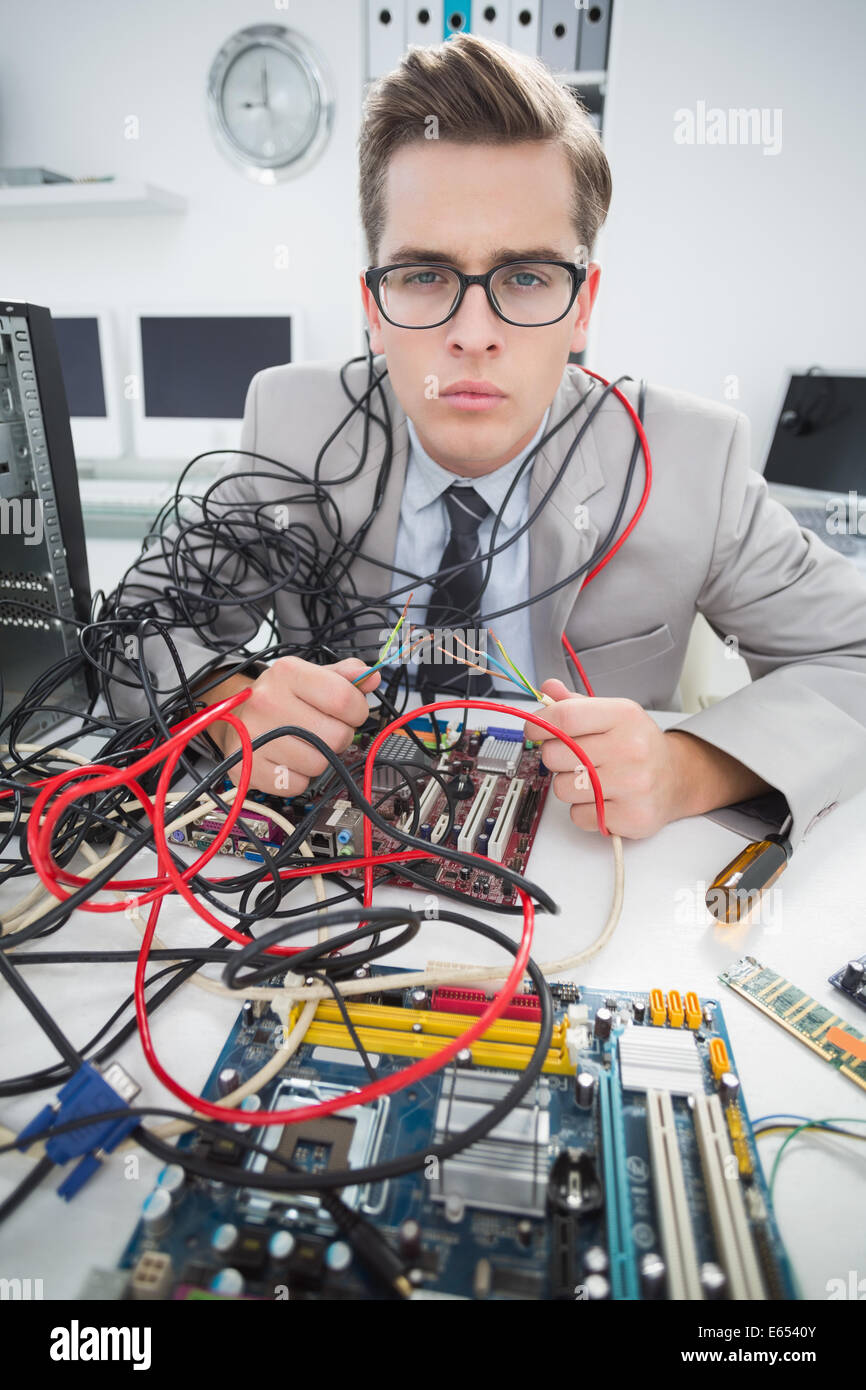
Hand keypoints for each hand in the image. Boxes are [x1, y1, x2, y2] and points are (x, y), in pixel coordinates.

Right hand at [208, 656, 380, 796]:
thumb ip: (345, 676)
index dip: (358, 710)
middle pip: (337, 736)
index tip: (350, 712)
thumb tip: (372, 679)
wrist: (235, 717)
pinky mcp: (247, 767)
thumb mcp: (311, 676)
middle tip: (324, 729)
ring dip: (319, 758)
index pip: (345, 699)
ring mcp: (255, 736)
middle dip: (340, 736)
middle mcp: (267, 701)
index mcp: (287, 673)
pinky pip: (297, 784)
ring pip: (320, 764)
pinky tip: (287, 759)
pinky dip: (298, 777)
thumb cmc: (280, 697)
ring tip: (303, 743)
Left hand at [524, 678, 770, 837]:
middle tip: (574, 758)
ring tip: (592, 780)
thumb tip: (547, 688)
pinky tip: (603, 800)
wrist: (677, 778)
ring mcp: (633, 785)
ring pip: (562, 788)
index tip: (533, 730)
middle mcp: (631, 748)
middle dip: (555, 757)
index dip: (539, 724)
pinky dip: (584, 810)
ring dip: (569, 786)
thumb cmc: (638, 745)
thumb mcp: (612, 715)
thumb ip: (576, 704)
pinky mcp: (631, 817)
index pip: (565, 716)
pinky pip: (579, 816)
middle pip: (555, 754)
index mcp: (624, 716)